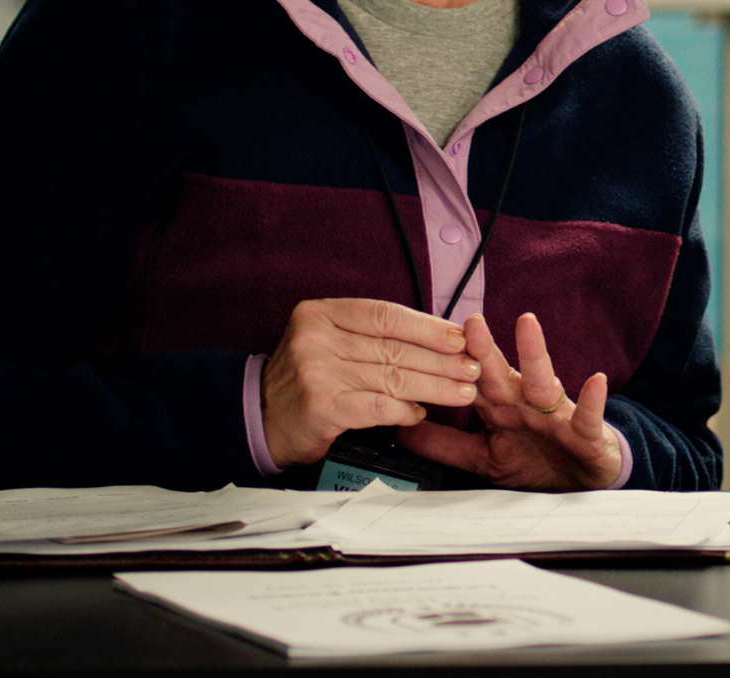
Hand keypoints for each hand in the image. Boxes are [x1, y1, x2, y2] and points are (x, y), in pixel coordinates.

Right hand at [258, 298, 479, 466]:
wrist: (257, 417)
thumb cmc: (304, 378)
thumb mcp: (327, 340)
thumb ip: (369, 335)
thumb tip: (436, 337)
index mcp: (321, 313)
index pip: (385, 315)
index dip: (426, 326)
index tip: (458, 337)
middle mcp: (316, 337)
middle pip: (393, 346)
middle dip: (441, 359)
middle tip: (472, 367)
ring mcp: (316, 372)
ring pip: (391, 376)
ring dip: (434, 386)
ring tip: (462, 392)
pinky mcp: (322, 407)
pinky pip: (377, 407)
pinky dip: (403, 411)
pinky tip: (420, 413)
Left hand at [399, 312, 621, 489]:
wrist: (585, 482)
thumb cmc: (536, 462)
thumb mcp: (484, 458)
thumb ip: (446, 444)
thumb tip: (403, 430)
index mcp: (500, 408)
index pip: (471, 381)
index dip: (450, 365)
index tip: (426, 344)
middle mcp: (526, 404)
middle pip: (502, 373)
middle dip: (485, 349)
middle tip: (469, 322)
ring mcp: (556, 416)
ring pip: (544, 383)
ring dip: (535, 354)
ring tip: (527, 325)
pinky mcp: (586, 433)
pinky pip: (589, 416)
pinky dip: (593, 401)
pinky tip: (595, 382)